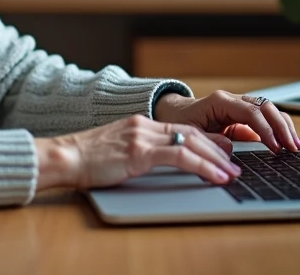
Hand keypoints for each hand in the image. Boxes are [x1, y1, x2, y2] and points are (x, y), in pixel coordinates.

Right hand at [34, 115, 242, 190]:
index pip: (181, 129)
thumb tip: (155, 163)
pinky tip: (215, 175)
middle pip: (191, 133)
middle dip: (217, 147)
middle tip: (236, 161)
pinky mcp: (140, 151)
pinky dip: (203, 165)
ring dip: (216, 158)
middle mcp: (145, 125)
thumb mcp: (116, 151)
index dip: (205, 139)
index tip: (222, 150)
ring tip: (232, 172)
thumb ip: (137, 152)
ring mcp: (143, 136)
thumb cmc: (85, 159)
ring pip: (191, 142)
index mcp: (140, 124)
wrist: (64, 155)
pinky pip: (180, 157)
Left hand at [153, 90, 299, 153]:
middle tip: (292, 147)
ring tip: (295, 146)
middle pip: (266, 107)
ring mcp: (239, 107)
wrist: (173, 113)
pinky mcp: (242, 117)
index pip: (251, 112)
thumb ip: (208, 140)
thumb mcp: (189, 133)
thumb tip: (229, 148)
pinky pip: (264, 120)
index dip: (265, 129)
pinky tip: (285, 143)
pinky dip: (277, 130)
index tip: (275, 146)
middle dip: (281, 127)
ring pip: (269, 111)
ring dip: (283, 127)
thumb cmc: (179, 121)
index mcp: (220, 101)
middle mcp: (233, 100)